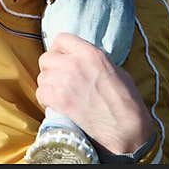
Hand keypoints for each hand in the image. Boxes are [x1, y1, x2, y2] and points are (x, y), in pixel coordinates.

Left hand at [35, 33, 154, 157]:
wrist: (127, 129)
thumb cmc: (126, 102)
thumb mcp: (115, 70)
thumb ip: (94, 61)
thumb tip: (82, 60)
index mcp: (90, 53)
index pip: (61, 39)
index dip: (59, 49)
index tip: (62, 58)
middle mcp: (74, 63)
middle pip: (46, 58)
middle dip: (50, 68)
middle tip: (59, 79)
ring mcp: (65, 81)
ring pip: (42, 77)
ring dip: (48, 85)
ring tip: (59, 94)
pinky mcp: (59, 100)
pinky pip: (41, 93)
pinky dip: (45, 99)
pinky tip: (56, 104)